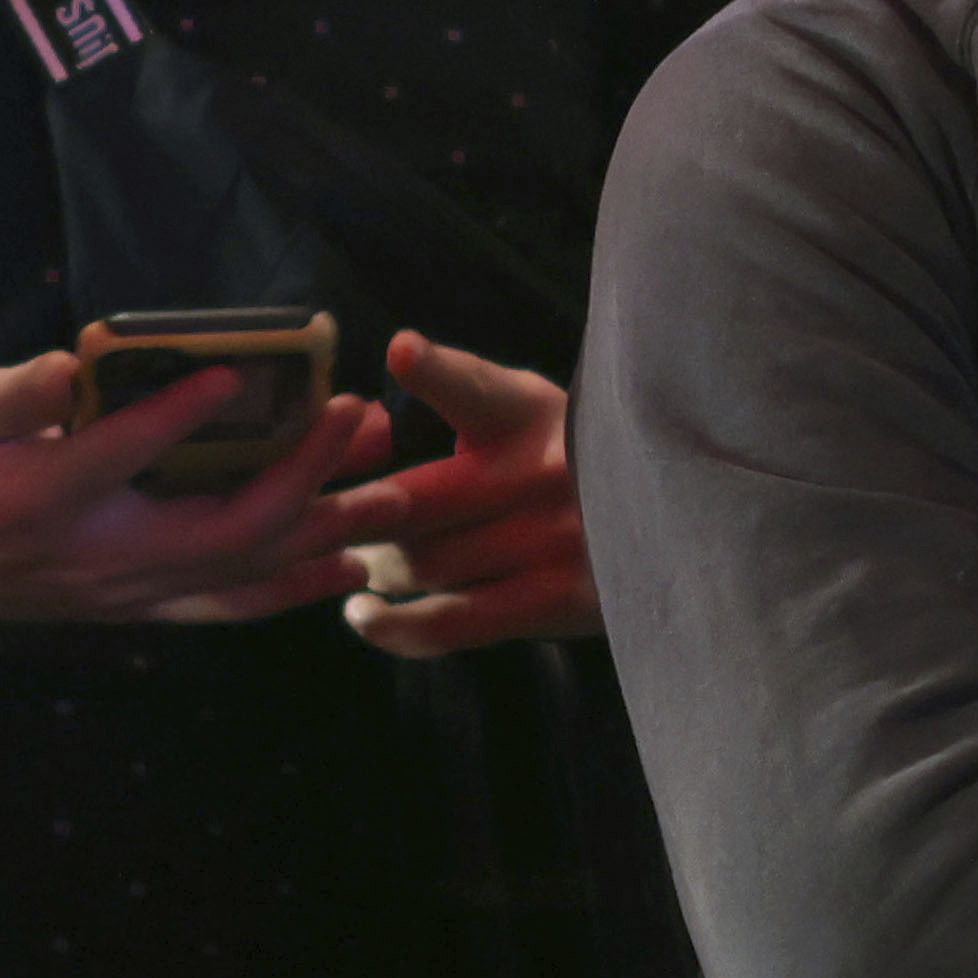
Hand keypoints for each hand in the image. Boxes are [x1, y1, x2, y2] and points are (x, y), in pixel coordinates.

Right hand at [0, 352, 391, 649]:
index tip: (238, 369)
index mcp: (44, 497)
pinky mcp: (135, 604)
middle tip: (358, 418)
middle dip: (302, 474)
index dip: (182, 410)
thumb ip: (16, 394)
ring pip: (241, 570)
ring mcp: (123, 589)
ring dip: (321, 528)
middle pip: (221, 526)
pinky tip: (347, 563)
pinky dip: (293, 585)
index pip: (124, 451)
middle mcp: (97, 555)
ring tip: (388, 485)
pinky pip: (229, 603)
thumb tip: (73, 363)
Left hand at [323, 332, 595, 658]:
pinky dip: (394, 626)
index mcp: (530, 411)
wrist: (664, 528)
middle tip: (313, 525)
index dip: (437, 371)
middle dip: (353, 518)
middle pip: (414, 502)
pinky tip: (362, 613)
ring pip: (425, 564)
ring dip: (376, 570)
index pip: (478, 387)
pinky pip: (451, 622)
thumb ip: (463, 391)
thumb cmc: (567, 461)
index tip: (402, 352)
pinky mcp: (557, 600)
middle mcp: (544, 472)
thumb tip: (384, 375)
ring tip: (355, 565)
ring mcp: (553, 540)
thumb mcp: (531, 409)